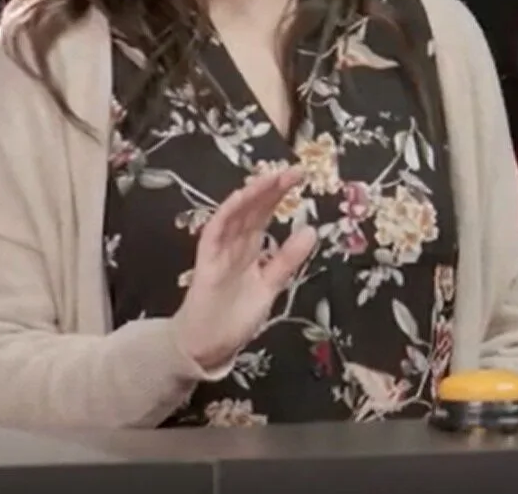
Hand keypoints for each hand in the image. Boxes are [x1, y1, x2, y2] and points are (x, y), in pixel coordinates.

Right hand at [171, 167, 317, 371]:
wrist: (208, 346)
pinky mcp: (207, 265)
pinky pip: (214, 235)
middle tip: (294, 170)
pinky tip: (239, 200)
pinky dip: (226, 215)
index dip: (280, 195)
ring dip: (251, 196)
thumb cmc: (235, 316)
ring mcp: (219, 252)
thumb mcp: (271, 284)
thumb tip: (311, 230)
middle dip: (271, 189)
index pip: (265, 215)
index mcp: (250, 249)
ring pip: (234, 216)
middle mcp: (234, 245)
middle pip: (252, 210)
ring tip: (271, 178)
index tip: (301, 176)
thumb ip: (288, 259)